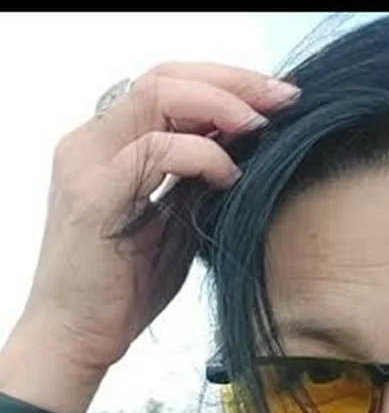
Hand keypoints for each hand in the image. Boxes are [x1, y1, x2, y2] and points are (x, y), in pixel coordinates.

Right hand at [16, 62, 298, 379]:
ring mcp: (88, 164)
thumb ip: (202, 178)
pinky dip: (202, 155)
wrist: (79, 335)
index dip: (227, 80)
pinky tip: (230, 175)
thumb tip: (256, 146)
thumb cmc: (129, 285)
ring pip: (156, 97)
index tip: (280, 97)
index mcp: (109, 142)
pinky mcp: (93, 196)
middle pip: (164, 77)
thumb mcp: (177, 218)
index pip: (167, 82)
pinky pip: (154, 151)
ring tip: (262, 128)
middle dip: (233, 82)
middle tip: (285, 100)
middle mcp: (92, 142)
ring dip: (221, 106)